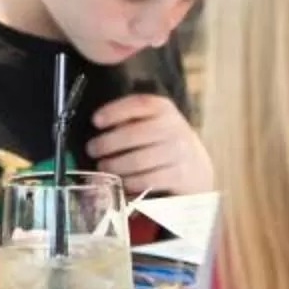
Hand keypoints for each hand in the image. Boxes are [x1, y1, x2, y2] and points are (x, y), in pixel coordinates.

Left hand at [85, 93, 212, 195]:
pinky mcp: (180, 175)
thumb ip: (129, 121)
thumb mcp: (152, 123)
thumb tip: (98, 127)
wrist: (196, 166)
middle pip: (134, 134)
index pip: (138, 104)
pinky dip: (131, 182)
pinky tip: (122, 183)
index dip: (114, 111)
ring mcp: (179, 152)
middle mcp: (174, 127)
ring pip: (139, 160)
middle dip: (107, 144)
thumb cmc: (163, 142)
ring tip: (104, 169)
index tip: (96, 121)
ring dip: (115, 166)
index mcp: (164, 109)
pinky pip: (149, 179)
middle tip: (92, 150)